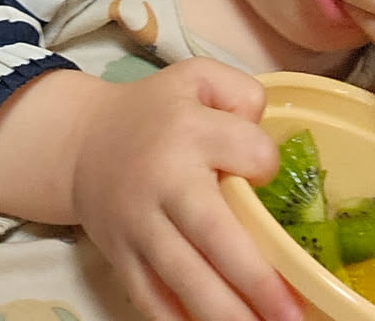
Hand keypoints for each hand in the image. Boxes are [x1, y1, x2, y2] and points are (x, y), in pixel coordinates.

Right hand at [0, 62, 297, 320]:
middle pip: (213, 234)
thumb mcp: (196, 76)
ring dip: (226, 313)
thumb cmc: (155, 113)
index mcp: (189, 131)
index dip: (266, 164)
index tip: (266, 171)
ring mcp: (140, 227)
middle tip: (292, 313)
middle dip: (255, 278)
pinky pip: (152, 303)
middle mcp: (164, 181)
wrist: (82, 142)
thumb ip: (239, 91)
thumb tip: (265, 135)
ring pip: (184, 279)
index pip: (248, 153)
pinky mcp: (122, 260)